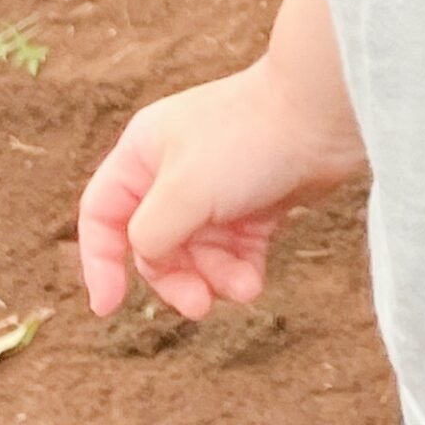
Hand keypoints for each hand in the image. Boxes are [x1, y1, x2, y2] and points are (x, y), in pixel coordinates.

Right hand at [78, 56, 368, 323]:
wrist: (325, 116)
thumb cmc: (248, 140)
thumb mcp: (184, 190)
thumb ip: (150, 233)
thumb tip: (146, 257)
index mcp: (143, 153)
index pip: (102, 214)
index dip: (99, 261)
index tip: (108, 307)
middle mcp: (174, 171)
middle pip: (154, 245)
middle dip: (176, 279)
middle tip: (198, 306)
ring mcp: (217, 188)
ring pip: (198, 255)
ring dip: (217, 278)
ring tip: (245, 288)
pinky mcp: (256, 204)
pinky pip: (235, 253)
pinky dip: (241, 271)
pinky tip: (254, 283)